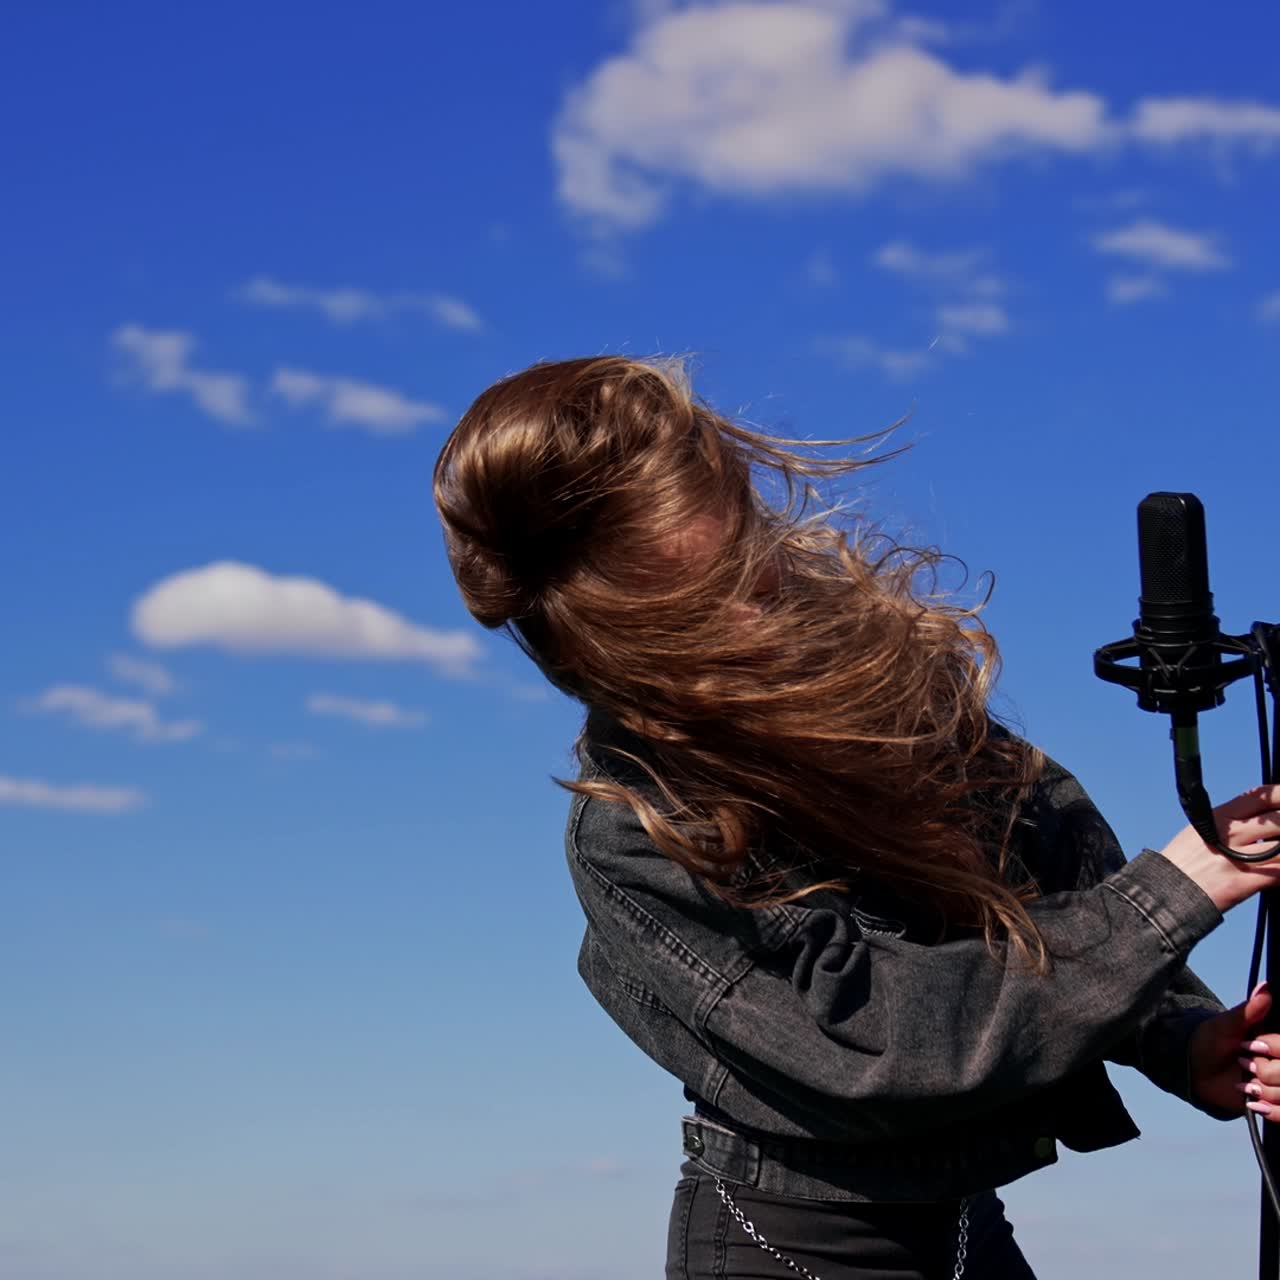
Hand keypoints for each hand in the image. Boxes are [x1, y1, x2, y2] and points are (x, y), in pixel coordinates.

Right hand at [1159, 785, 1279, 912]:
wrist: (1164, 892)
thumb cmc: (1183, 864)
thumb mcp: (1200, 832)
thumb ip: (1230, 824)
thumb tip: (1260, 822)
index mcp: (1218, 817)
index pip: (1259, 797)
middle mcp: (1229, 833)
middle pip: (1278, 820)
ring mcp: (1238, 857)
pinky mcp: (1245, 881)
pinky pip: (1279, 872)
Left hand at [1189, 982, 1275, 1117]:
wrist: (1195, 1069)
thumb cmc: (1211, 1041)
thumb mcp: (1227, 1025)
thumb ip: (1249, 1010)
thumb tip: (1266, 988)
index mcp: (1277, 1041)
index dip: (1272, 1048)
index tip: (1250, 1046)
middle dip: (1266, 1070)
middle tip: (1244, 1062)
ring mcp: (1279, 1084)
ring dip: (1266, 1090)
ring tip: (1246, 1082)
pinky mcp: (1276, 1106)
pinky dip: (1271, 1110)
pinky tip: (1252, 1100)